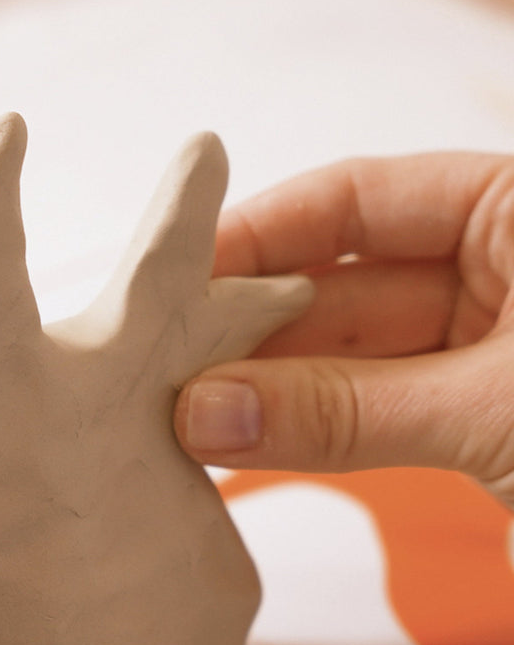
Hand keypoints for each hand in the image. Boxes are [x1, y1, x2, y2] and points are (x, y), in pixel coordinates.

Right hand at [172, 152, 513, 506]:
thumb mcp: (497, 408)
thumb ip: (349, 410)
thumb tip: (208, 413)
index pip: (356, 200)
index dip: (258, 237)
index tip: (174, 283)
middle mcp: (498, 271)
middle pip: (340, 286)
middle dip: (250, 331)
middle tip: (164, 372)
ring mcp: (485, 353)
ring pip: (349, 361)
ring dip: (271, 393)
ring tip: (187, 419)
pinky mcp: (475, 426)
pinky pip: (373, 418)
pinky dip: (314, 435)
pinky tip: (244, 444)